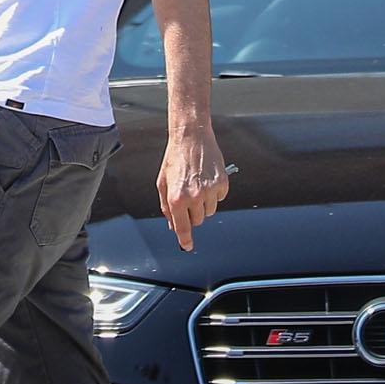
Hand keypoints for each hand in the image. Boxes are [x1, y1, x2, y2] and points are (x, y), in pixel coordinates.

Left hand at [156, 128, 229, 251]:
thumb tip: (173, 224)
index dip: (185, 239)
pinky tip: (206, 179)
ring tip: (196, 185)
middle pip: (198, 221)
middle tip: (188, 197)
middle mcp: (194, 197)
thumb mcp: (162, 183)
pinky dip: (214, 193)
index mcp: (176, 198)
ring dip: (203, 204)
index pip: (183, 227)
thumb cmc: (174, 159)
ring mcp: (210, 190)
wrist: (191, 137)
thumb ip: (166, 206)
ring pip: (209, 212)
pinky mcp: (222, 183)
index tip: (187, 246)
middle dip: (192, 214)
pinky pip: (220, 198)